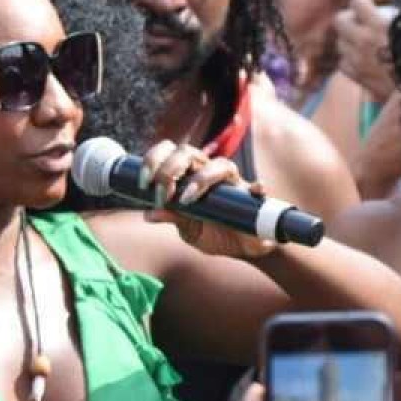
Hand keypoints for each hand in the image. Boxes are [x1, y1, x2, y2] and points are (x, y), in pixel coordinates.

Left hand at [142, 139, 274, 259]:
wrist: (240, 249)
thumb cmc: (212, 232)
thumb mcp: (188, 228)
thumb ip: (172, 217)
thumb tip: (148, 214)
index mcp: (189, 175)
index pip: (170, 153)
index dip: (154, 160)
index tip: (144, 184)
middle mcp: (209, 173)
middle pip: (189, 152)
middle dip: (170, 168)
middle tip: (162, 193)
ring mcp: (232, 183)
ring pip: (220, 164)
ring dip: (201, 178)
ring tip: (186, 200)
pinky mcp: (252, 198)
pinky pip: (256, 188)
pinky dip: (255, 188)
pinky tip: (254, 191)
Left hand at [332, 0, 396, 101]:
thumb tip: (393, 8)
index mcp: (379, 24)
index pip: (356, 1)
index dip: (362, 2)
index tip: (369, 5)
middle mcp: (364, 41)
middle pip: (339, 20)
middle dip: (348, 19)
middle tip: (361, 24)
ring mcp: (358, 60)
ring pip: (340, 43)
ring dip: (349, 41)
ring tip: (364, 44)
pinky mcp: (358, 76)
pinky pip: (343, 64)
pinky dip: (349, 61)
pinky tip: (362, 61)